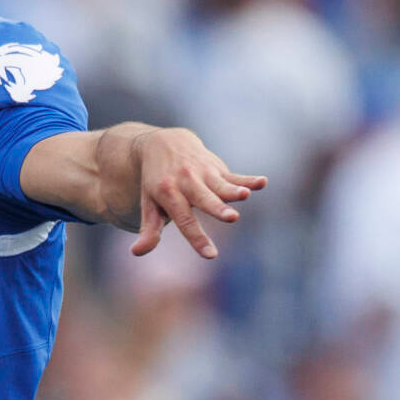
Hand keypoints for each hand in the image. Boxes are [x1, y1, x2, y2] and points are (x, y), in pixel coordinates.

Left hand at [131, 129, 263, 260]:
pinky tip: (263, 182)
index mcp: (168, 194)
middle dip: (218, 208)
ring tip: (245, 196)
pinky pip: (234, 175)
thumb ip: (148, 229)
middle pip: (204, 199)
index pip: (184, 220)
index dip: (197, 238)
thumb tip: (136, 253)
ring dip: (234, 190)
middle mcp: (186, 181)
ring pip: (220, 184)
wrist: (163, 144)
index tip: (211, 255)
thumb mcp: (148, 204)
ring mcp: (203, 173)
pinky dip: (248, 179)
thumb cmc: (156, 182)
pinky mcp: (217, 167)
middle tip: (231, 218)